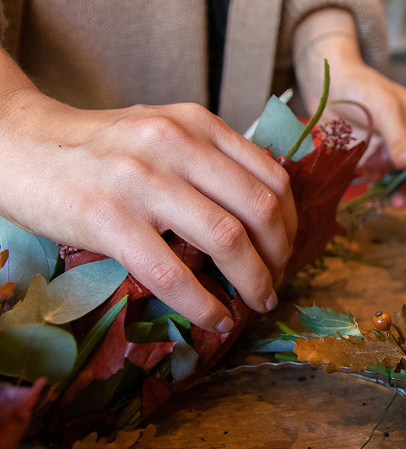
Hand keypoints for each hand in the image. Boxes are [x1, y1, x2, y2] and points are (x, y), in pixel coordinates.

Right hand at [0, 62, 296, 333]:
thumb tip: (263, 210)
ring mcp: (143, 180)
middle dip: (280, 257)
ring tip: (257, 303)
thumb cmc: (99, 147)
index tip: (285, 251)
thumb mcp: (164, 132)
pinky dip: (204, 305)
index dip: (291, 223)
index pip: (272, 177)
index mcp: (198, 124)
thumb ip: (211, 159)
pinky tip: (216, 318)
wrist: (19, 144)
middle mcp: (177, 145)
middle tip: (276, 283)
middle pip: (261, 210)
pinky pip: (173, 274)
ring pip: (227, 240)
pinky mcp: (109, 219)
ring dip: (254, 282)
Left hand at [293, 9, 405, 205]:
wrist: (327, 88)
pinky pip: (380, 179)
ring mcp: (391, 151)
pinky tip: (377, 194)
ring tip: (397, 202)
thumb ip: (397, 136)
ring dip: (400, 191)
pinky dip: (380, 189)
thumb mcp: (384, 108)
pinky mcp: (372, 160)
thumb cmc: (362, 88)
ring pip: (402, 177)